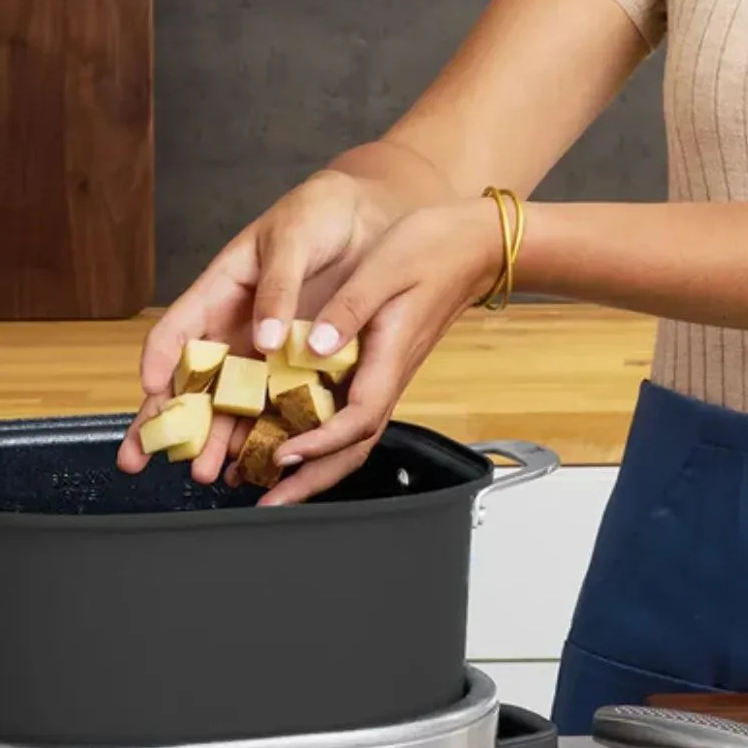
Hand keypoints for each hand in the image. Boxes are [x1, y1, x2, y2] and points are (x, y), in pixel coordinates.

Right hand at [116, 169, 390, 485]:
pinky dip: (260, 434)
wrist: (370, 216)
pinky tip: (250, 462)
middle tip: (143, 458)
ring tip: (203, 471)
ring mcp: (263, 351)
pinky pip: (274, 404)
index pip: (174, 332)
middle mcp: (234, 328)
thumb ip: (276, 288)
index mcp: (218, 291)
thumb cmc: (319, 215)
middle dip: (165, 423)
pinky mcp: (298, 365)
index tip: (150, 391)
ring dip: (213, 440)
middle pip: (190, 382)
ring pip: (228, 403)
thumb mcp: (293, 239)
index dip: (159, 363)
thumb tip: (262, 339)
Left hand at [246, 198, 504, 506]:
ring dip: (318, 466)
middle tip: (272, 503)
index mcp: (390, 354)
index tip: (285, 454)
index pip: (358, 418)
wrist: (475, 243)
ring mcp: (389, 372)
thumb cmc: (435, 248)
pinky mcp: (384, 363)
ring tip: (277, 484)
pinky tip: (296, 435)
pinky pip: (354, 412)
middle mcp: (390, 373)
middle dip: (314, 479)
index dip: (321, 443)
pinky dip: (325, 435)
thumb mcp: (384, 268)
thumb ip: (347, 309)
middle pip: (356, 445)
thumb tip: (313, 347)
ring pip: (355, 435)